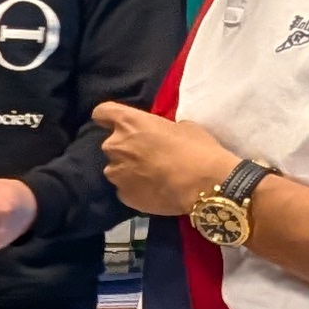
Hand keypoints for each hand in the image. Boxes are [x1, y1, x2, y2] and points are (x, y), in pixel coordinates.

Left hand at [90, 100, 239, 218]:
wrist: (206, 185)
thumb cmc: (197, 149)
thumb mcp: (183, 127)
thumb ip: (162, 128)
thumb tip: (160, 135)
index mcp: (129, 123)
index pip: (102, 112)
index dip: (108, 117)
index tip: (115, 122)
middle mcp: (115, 146)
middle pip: (111, 144)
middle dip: (125, 148)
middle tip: (147, 155)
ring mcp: (116, 173)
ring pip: (116, 168)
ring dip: (128, 170)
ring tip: (151, 176)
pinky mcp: (122, 195)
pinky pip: (125, 188)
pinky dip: (135, 188)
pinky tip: (153, 191)